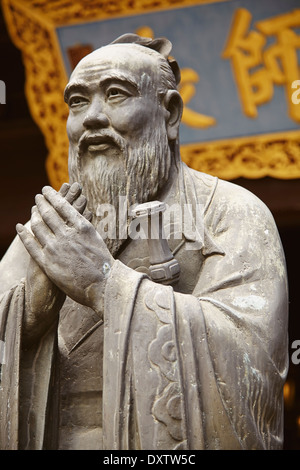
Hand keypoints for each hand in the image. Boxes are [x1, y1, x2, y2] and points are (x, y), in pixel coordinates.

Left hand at [17, 185, 113, 314]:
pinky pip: (31, 245)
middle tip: (37, 197)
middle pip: (48, 213)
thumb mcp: (96, 238)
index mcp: (82, 227)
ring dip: (33, 215)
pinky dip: (23, 234)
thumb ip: (83, 228)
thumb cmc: (103, 264)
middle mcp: (67, 234)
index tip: (46, 190)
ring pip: (38, 226)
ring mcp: (56, 248)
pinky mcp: (47, 263)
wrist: (103, 285)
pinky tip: (19, 227)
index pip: (62, 205)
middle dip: (41, 202)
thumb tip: (77, 218)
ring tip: (32, 210)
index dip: (52, 196)